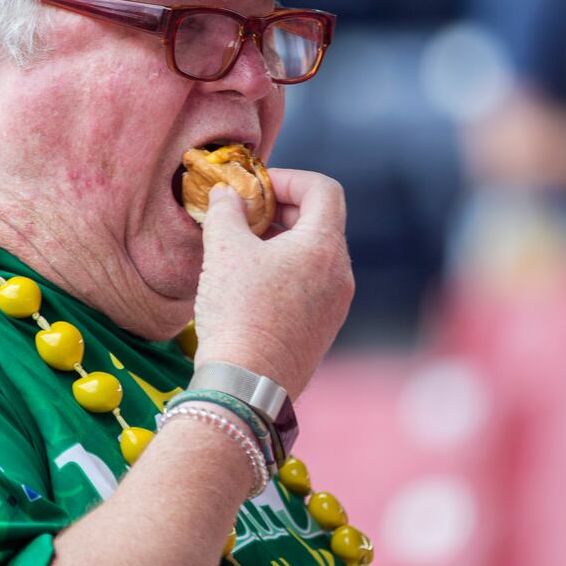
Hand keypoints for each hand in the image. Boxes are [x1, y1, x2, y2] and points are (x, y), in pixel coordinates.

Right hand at [191, 168, 353, 399]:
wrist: (246, 386)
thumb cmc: (238, 312)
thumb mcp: (224, 250)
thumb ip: (226, 211)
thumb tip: (226, 194)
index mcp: (325, 247)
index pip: (323, 189)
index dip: (288, 179)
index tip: (255, 188)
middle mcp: (340, 275)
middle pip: (320, 221)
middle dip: (281, 209)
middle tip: (243, 215)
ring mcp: (335, 306)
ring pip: (313, 256)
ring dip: (280, 242)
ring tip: (241, 250)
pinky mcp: (322, 330)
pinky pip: (310, 285)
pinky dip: (285, 272)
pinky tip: (250, 284)